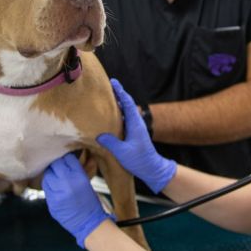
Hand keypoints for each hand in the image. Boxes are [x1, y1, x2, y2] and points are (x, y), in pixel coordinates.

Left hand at [42, 153, 112, 247]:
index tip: (66, 159)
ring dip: (51, 174)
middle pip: (55, 165)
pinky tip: (54, 186)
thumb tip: (69, 158)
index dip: (66, 158)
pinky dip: (49, 185)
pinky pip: (46, 188)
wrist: (87, 222)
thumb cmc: (90, 201)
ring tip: (55, 176)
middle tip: (59, 166)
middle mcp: (66, 183)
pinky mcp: (51, 202)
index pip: (67, 159)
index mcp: (78, 177)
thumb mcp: (86, 181)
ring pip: (47, 176)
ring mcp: (57, 194)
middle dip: (57, 164)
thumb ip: (76, 170)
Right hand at [97, 79, 176, 193]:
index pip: (128, 103)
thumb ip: (111, 142)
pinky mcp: (133, 133)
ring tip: (105, 98)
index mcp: (135, 123)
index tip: (113, 82)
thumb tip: (99, 134)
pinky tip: (108, 116)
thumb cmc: (140, 160)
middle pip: (126, 104)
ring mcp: (135, 128)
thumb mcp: (123, 152)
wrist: (152, 168)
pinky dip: (117, 114)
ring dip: (117, 104)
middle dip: (117, 94)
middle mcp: (136, 123)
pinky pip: (124, 119)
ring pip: (125, 112)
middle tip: (106, 86)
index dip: (120, 91)